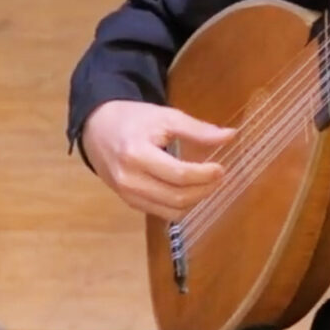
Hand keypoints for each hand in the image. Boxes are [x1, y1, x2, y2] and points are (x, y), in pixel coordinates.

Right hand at [81, 100, 236, 220]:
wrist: (98, 129)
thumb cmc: (134, 120)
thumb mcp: (165, 117)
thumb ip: (198, 129)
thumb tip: (231, 135)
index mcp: (136, 154)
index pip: (178, 174)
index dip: (204, 174)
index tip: (221, 168)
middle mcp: (129, 179)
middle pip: (176, 197)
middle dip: (204, 190)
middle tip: (219, 177)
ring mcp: (127, 195)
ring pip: (171, 210)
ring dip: (195, 201)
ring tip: (207, 184)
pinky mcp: (129, 202)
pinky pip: (161, 213)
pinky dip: (180, 206)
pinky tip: (190, 191)